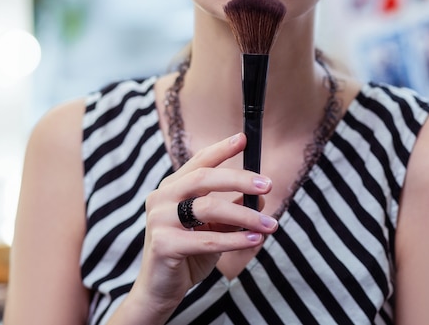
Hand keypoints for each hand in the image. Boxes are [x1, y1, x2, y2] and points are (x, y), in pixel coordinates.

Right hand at [127, 133, 277, 320]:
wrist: (160, 289)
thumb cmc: (188, 253)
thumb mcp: (214, 228)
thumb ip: (231, 209)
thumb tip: (259, 197)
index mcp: (172, 188)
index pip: (199, 161)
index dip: (221, 149)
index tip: (243, 139)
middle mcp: (162, 198)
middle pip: (204, 178)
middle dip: (240, 179)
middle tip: (267, 185)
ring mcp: (160, 219)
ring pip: (208, 208)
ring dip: (244, 216)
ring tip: (269, 224)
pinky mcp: (163, 244)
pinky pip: (207, 239)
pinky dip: (235, 240)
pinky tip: (254, 240)